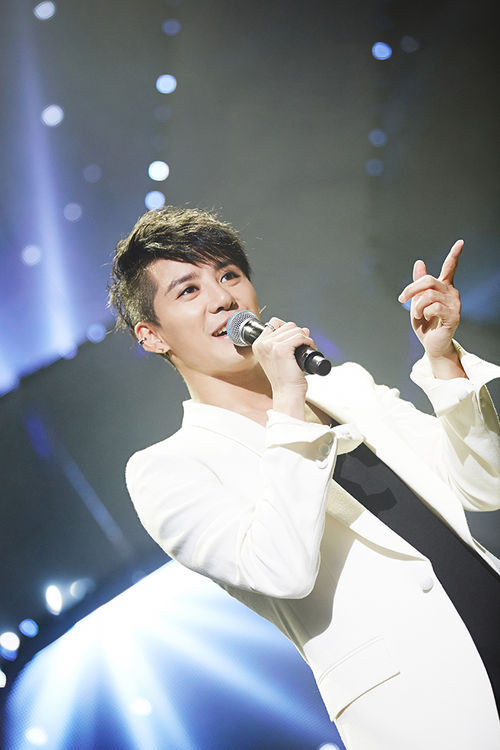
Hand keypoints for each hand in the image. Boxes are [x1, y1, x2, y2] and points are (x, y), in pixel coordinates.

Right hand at [252, 317, 315, 417]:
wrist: (287, 392)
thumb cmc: (285, 378)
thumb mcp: (281, 356)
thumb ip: (287, 341)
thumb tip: (304, 329)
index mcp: (258, 345)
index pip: (274, 323)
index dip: (288, 329)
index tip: (295, 340)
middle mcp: (262, 344)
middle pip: (286, 325)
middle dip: (298, 333)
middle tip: (303, 345)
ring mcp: (270, 346)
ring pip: (294, 329)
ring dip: (305, 337)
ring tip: (307, 348)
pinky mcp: (281, 349)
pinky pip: (300, 336)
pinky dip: (308, 341)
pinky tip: (310, 348)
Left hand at [398, 239, 462, 359]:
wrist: (431, 344)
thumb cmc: (425, 324)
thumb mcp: (417, 302)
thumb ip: (418, 283)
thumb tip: (419, 262)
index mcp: (443, 287)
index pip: (450, 267)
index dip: (454, 254)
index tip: (460, 242)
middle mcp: (451, 292)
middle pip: (429, 281)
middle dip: (411, 289)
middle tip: (402, 299)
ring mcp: (455, 304)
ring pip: (429, 296)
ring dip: (416, 307)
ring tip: (417, 315)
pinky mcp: (454, 315)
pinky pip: (433, 308)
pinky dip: (424, 313)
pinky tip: (426, 318)